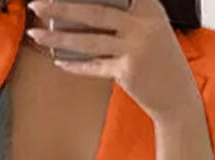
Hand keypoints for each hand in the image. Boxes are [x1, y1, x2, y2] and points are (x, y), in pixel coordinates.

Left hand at [25, 0, 202, 123]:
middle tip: (37, 3)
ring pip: (89, 40)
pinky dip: (76, 64)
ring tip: (36, 34)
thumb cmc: (161, 60)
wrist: (178, 95)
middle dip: (61, 6)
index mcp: (150, 6)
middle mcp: (143, 24)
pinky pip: (95, 66)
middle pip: (95, 11)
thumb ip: (127, 15)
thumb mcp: (152, 28)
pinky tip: (59, 61)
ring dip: (58, 37)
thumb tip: (83, 9)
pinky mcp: (127, 72)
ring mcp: (135, 49)